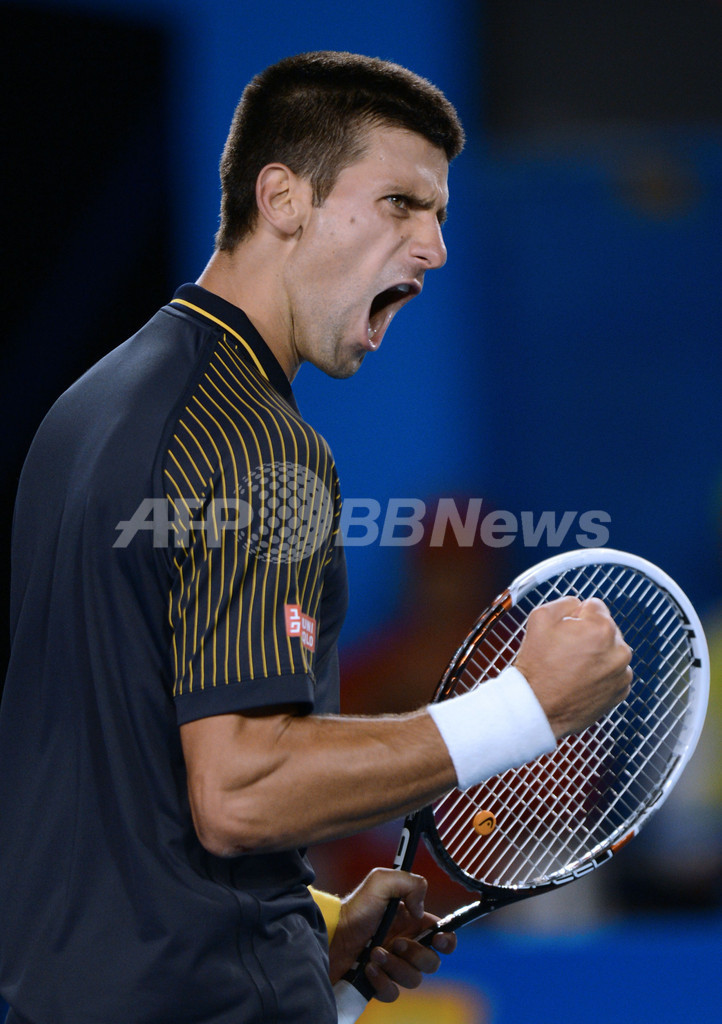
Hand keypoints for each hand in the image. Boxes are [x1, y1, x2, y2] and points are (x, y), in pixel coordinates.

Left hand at [328, 868, 455, 1001]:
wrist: (330, 935)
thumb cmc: (354, 908)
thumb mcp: (381, 881)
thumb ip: (411, 884)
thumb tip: (421, 913)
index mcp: (410, 922)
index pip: (441, 935)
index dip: (447, 940)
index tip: (438, 939)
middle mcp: (405, 945)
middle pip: (432, 962)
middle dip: (417, 954)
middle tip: (396, 942)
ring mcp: (392, 966)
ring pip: (414, 979)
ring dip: (395, 966)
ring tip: (375, 953)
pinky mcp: (379, 984)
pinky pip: (393, 993)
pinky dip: (382, 982)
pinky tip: (368, 967)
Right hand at [515, 596, 632, 737]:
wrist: (537, 706)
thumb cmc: (537, 666)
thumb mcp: (539, 617)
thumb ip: (565, 602)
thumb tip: (578, 605)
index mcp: (602, 628)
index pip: (594, 607)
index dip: (575, 617)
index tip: (564, 632)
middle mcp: (618, 650)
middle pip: (605, 629)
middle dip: (588, 635)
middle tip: (565, 651)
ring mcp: (621, 673)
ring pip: (610, 651)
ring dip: (596, 655)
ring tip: (572, 668)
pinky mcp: (620, 691)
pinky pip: (613, 673)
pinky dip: (600, 674)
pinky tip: (580, 680)